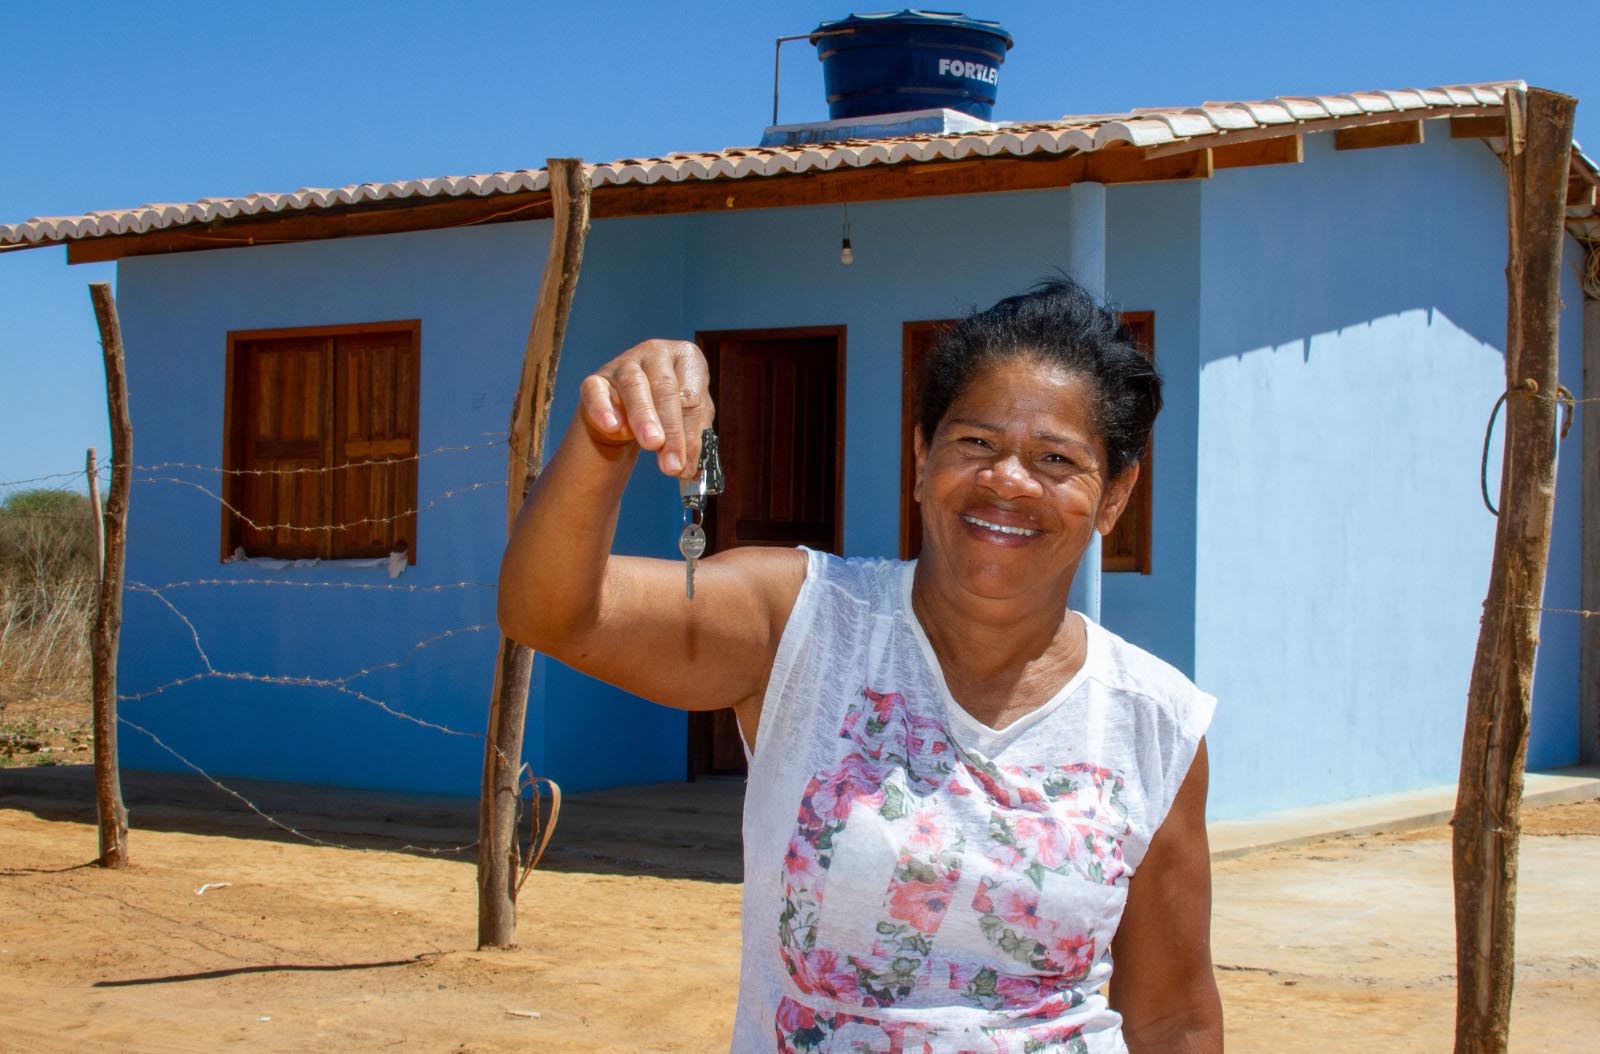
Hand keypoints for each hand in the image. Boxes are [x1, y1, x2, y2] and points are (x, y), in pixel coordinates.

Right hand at [578, 340, 714, 478]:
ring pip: (635, 386)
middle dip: (672, 429)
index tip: (689, 463)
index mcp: (686, 357)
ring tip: (652, 444)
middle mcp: (656, 352)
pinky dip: (603, 408)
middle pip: (666, 389)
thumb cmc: (666, 411)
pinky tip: (612, 426)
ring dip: (644, 417)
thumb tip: (688, 467)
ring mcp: (625, 363)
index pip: (693, 395)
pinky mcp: (596, 379)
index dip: (692, 432)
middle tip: (672, 463)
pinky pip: (596, 391)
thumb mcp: (686, 421)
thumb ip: (691, 439)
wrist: (627, 411)